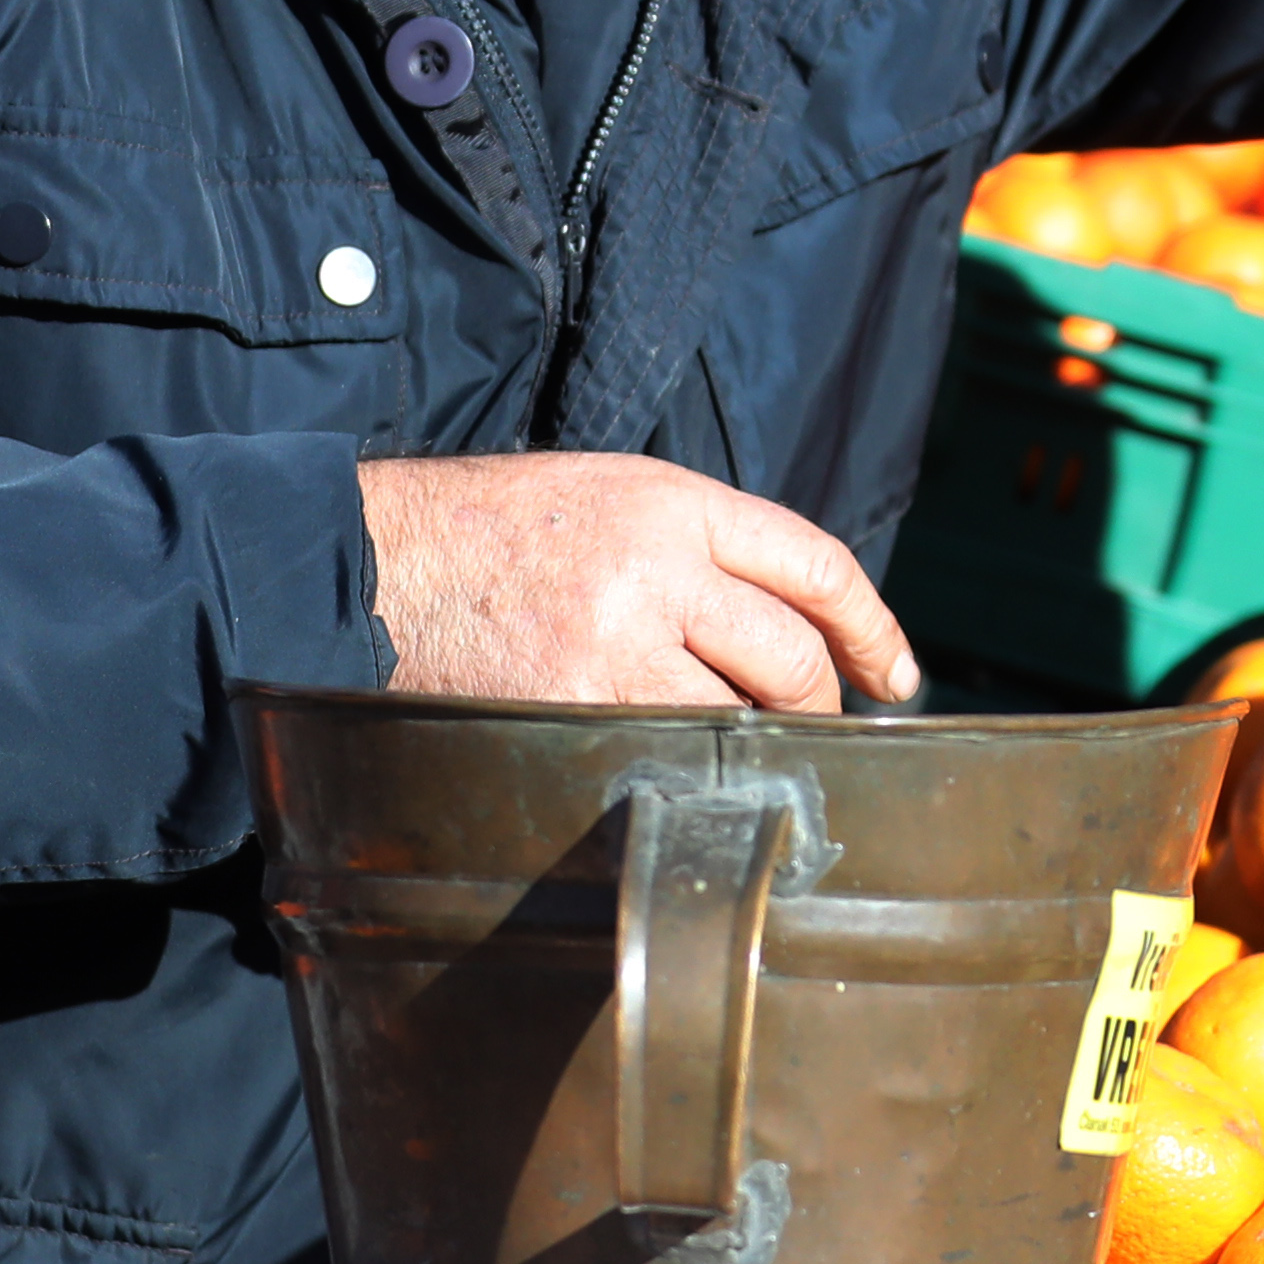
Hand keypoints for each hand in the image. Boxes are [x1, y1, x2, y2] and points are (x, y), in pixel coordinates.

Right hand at [355, 453, 919, 712]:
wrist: (370, 561)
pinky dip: (678, 767)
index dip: (871, 627)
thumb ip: (698, 548)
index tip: (894, 676)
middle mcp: (657, 566)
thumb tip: (787, 625)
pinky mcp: (571, 705)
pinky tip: (664, 767)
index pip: (815, 563)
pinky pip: (661, 751)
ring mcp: (615, 642)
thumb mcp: (607, 496)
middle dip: (817, 706)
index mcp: (674, 502)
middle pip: (791, 654)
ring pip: (734, 716)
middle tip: (812, 730)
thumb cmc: (490, 530)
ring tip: (733, 752)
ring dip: (749, 746)